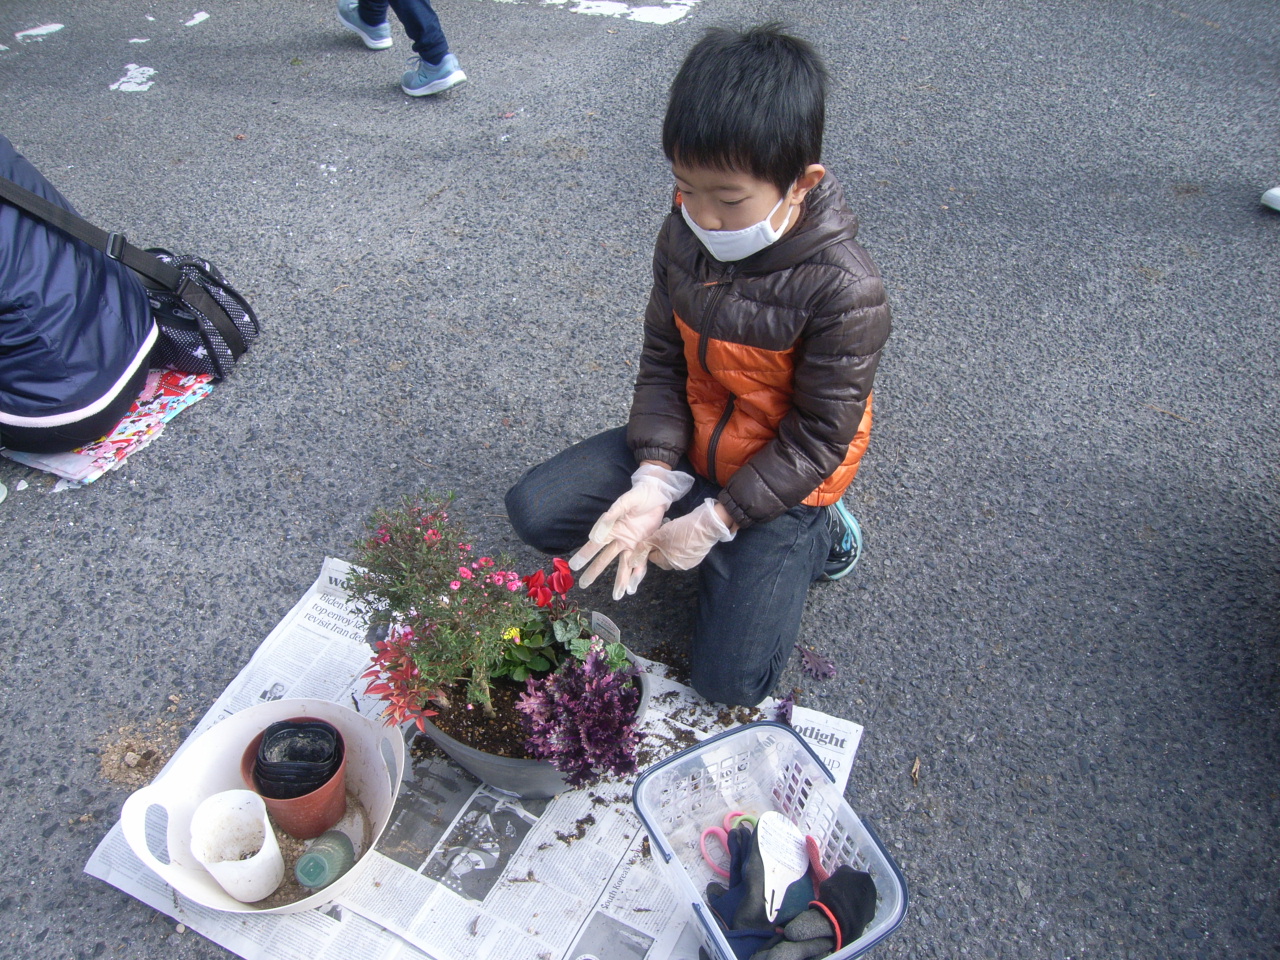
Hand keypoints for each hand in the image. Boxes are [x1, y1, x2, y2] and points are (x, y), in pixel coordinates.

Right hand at [569, 464, 692, 598]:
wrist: (658, 495)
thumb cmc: (639, 496)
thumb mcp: (625, 502)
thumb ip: (613, 515)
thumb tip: (599, 529)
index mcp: (611, 528)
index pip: (594, 544)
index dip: (584, 555)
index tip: (573, 566)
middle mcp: (619, 539)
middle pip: (605, 559)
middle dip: (594, 572)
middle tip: (583, 585)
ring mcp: (632, 545)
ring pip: (623, 565)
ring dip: (619, 580)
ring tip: (616, 596)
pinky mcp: (645, 546)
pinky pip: (640, 563)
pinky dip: (637, 575)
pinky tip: (633, 588)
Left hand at [646, 499, 735, 571]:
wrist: (707, 526)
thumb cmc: (681, 530)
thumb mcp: (661, 534)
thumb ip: (648, 543)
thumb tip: (639, 551)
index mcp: (668, 563)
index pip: (652, 557)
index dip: (652, 546)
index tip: (655, 537)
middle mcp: (678, 566)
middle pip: (663, 558)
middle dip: (662, 547)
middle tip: (665, 535)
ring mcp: (689, 563)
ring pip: (674, 555)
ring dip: (672, 547)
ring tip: (676, 534)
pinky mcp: (698, 557)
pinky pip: (685, 553)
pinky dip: (683, 547)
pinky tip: (685, 537)